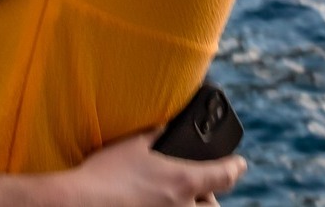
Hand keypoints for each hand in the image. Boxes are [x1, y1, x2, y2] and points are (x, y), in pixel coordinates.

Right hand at [57, 132, 245, 206]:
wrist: (82, 204)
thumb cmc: (107, 173)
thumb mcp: (135, 143)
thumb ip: (157, 134)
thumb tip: (167, 126)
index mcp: (183, 181)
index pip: (223, 175)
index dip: (235, 167)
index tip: (241, 163)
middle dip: (211, 197)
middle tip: (203, 187)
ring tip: (178, 198)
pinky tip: (156, 202)